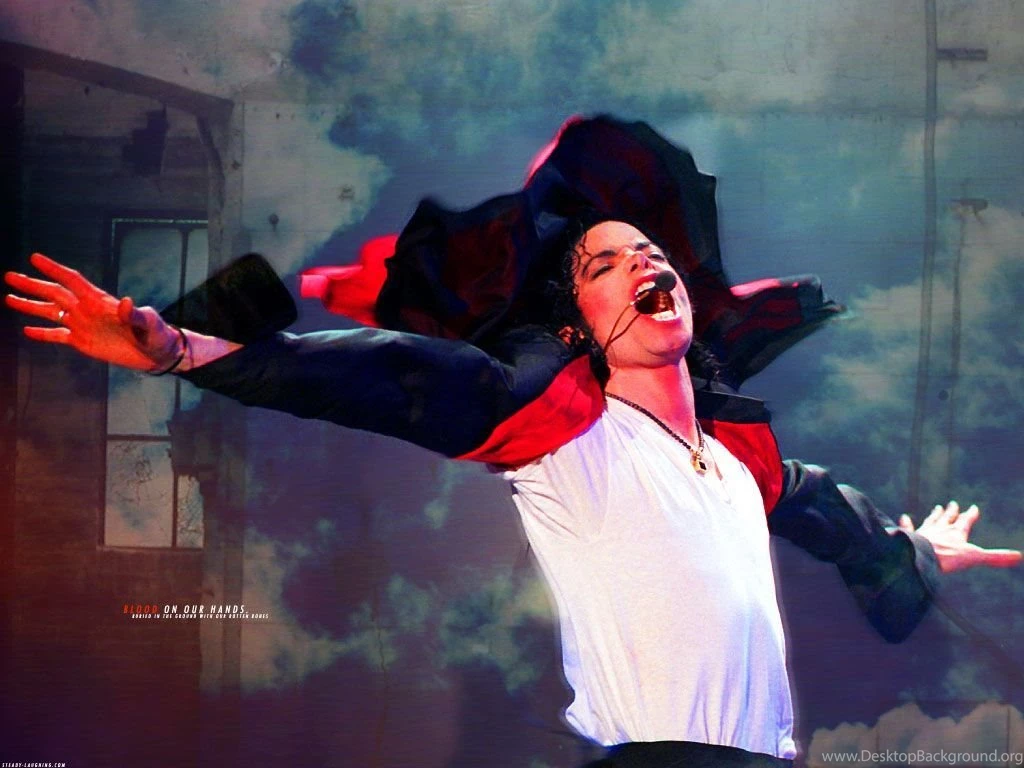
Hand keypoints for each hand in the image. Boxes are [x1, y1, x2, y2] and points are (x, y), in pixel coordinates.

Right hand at [5, 253, 181, 371]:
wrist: (157, 354)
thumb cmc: (157, 334)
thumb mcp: (149, 324)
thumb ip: (135, 314)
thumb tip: (125, 301)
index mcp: (100, 301)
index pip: (73, 281)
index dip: (55, 269)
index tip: (35, 258)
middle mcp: (87, 309)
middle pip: (54, 293)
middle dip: (32, 285)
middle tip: (9, 276)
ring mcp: (83, 324)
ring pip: (51, 312)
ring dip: (30, 306)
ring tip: (8, 298)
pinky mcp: (82, 341)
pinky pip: (58, 336)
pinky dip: (42, 334)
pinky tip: (26, 331)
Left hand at [899, 501, 1022, 573]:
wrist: (920, 556)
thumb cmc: (947, 557)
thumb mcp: (975, 557)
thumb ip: (996, 557)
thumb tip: (1020, 556)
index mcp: (956, 533)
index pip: (965, 521)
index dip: (970, 515)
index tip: (973, 507)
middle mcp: (940, 530)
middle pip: (947, 518)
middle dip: (951, 511)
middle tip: (952, 503)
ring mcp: (925, 532)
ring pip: (931, 521)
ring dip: (935, 515)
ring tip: (937, 508)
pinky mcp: (911, 537)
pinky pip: (909, 528)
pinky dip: (907, 523)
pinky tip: (903, 517)